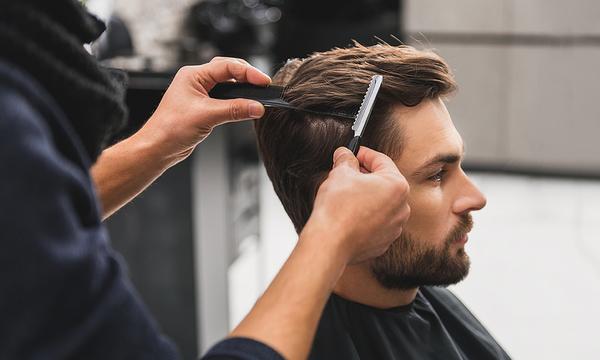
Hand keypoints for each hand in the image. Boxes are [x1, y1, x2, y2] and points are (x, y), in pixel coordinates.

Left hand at [135, 57, 270, 164]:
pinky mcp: (203, 107)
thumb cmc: (170, 129)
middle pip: (228, 71)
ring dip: (242, 89)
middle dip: (247, 76)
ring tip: (257, 94)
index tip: (263, 81)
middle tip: (264, 85)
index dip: (248, 73)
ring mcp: (200, 94)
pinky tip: (245, 106)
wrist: (158, 147)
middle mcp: (196, 81)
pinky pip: (225, 99)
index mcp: (193, 75)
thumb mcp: (207, 116)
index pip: (227, 67)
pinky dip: (237, 101)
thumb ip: (235, 110)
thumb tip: (257, 107)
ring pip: (227, 85)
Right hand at [302, 146, 410, 264]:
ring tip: (346, 194)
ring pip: (381, 204)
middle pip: (384, 183)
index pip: (381, 161)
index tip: (353, 153)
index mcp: (397, 186)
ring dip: (366, 196)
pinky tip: (349, 214)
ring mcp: (395, 227)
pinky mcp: (384, 242)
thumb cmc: (337, 208)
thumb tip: (345, 154)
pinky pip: (376, 222)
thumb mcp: (340, 173)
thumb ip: (346, 160)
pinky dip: (365, 216)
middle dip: (365, 176)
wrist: (330, 243)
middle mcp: (402, 207)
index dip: (364, 154)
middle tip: (347, 172)